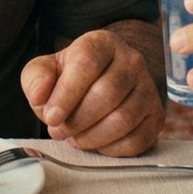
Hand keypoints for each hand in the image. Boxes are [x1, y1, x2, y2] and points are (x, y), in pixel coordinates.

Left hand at [21, 27, 161, 155]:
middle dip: (78, 120)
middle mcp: (131, 60)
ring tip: (75, 138)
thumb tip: (39, 95)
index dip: (66, 94)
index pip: (86, 64)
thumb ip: (36, 78)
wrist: (103, 83)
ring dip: (92, 137)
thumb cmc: (71, 78)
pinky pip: (137, 140)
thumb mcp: (47, 70)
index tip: (50, 117)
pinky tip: (96, 143)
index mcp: (102, 43)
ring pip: (123, 119)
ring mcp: (148, 88)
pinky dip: (111, 150)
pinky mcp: (156, 116)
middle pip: (107, 93)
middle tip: (60, 131)